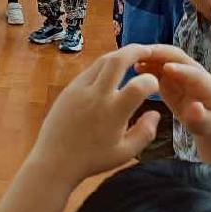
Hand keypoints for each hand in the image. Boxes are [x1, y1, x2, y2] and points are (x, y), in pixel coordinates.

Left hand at [27, 45, 160, 189]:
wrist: (54, 161)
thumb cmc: (92, 160)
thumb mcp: (125, 153)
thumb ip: (145, 132)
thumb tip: (156, 112)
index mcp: (113, 112)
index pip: (139, 85)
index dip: (152, 81)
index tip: (155, 84)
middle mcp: (96, 95)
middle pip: (118, 60)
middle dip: (136, 50)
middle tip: (147, 50)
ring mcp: (80, 89)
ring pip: (102, 61)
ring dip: (119, 55)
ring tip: (131, 57)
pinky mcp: (69, 89)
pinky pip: (90, 70)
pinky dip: (104, 66)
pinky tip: (111, 72)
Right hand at [134, 46, 210, 142]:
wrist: (208, 121)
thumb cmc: (209, 124)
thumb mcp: (206, 125)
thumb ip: (199, 117)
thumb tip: (195, 109)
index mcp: (206, 85)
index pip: (194, 74)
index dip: (181, 70)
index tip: (166, 68)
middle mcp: (194, 72)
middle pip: (178, 57)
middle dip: (160, 54)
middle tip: (143, 56)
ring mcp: (181, 72)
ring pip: (166, 57)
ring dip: (151, 55)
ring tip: (134, 59)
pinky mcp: (170, 76)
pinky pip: (158, 66)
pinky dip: (147, 63)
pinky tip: (135, 67)